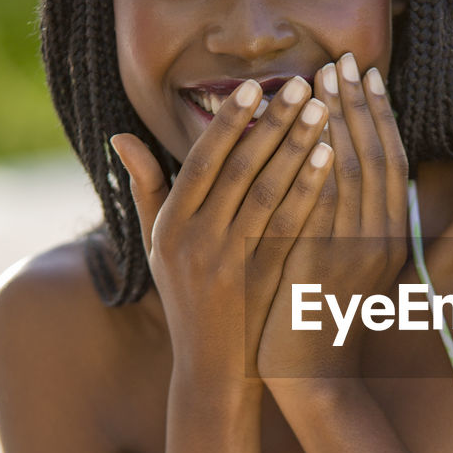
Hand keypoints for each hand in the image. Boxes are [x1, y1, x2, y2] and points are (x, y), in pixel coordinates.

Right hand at [109, 78, 333, 383]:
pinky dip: (311, 189)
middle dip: (273, 122)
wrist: (213, 369)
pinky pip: (292, 226)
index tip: (254, 87)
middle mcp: (198, 241)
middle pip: (240, 169)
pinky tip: (332, 160)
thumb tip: (120, 135)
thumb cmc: (186, 298)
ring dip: (298, 147)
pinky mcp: (265, 280)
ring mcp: (233, 262)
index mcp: (171, 226)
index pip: (202, 161)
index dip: (229, 121)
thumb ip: (144, 188)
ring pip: (269, 193)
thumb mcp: (157, 246)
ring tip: (324, 111)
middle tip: (304, 83)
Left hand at [257, 54, 408, 382]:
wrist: (311, 374)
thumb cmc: (321, 316)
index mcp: (389, 235)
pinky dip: (321, 168)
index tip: (364, 73)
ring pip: (354, 174)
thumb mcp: (348, 263)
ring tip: (320, 80)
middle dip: (358, 104)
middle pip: (376, 156)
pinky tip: (310, 134)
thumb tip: (340, 166)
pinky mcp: (323, 267)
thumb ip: (350, 217)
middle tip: (341, 59)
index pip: (390, 160)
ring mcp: (354, 253)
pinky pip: (325, 207)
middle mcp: (381, 239)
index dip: (378, 113)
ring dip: (339, 122)